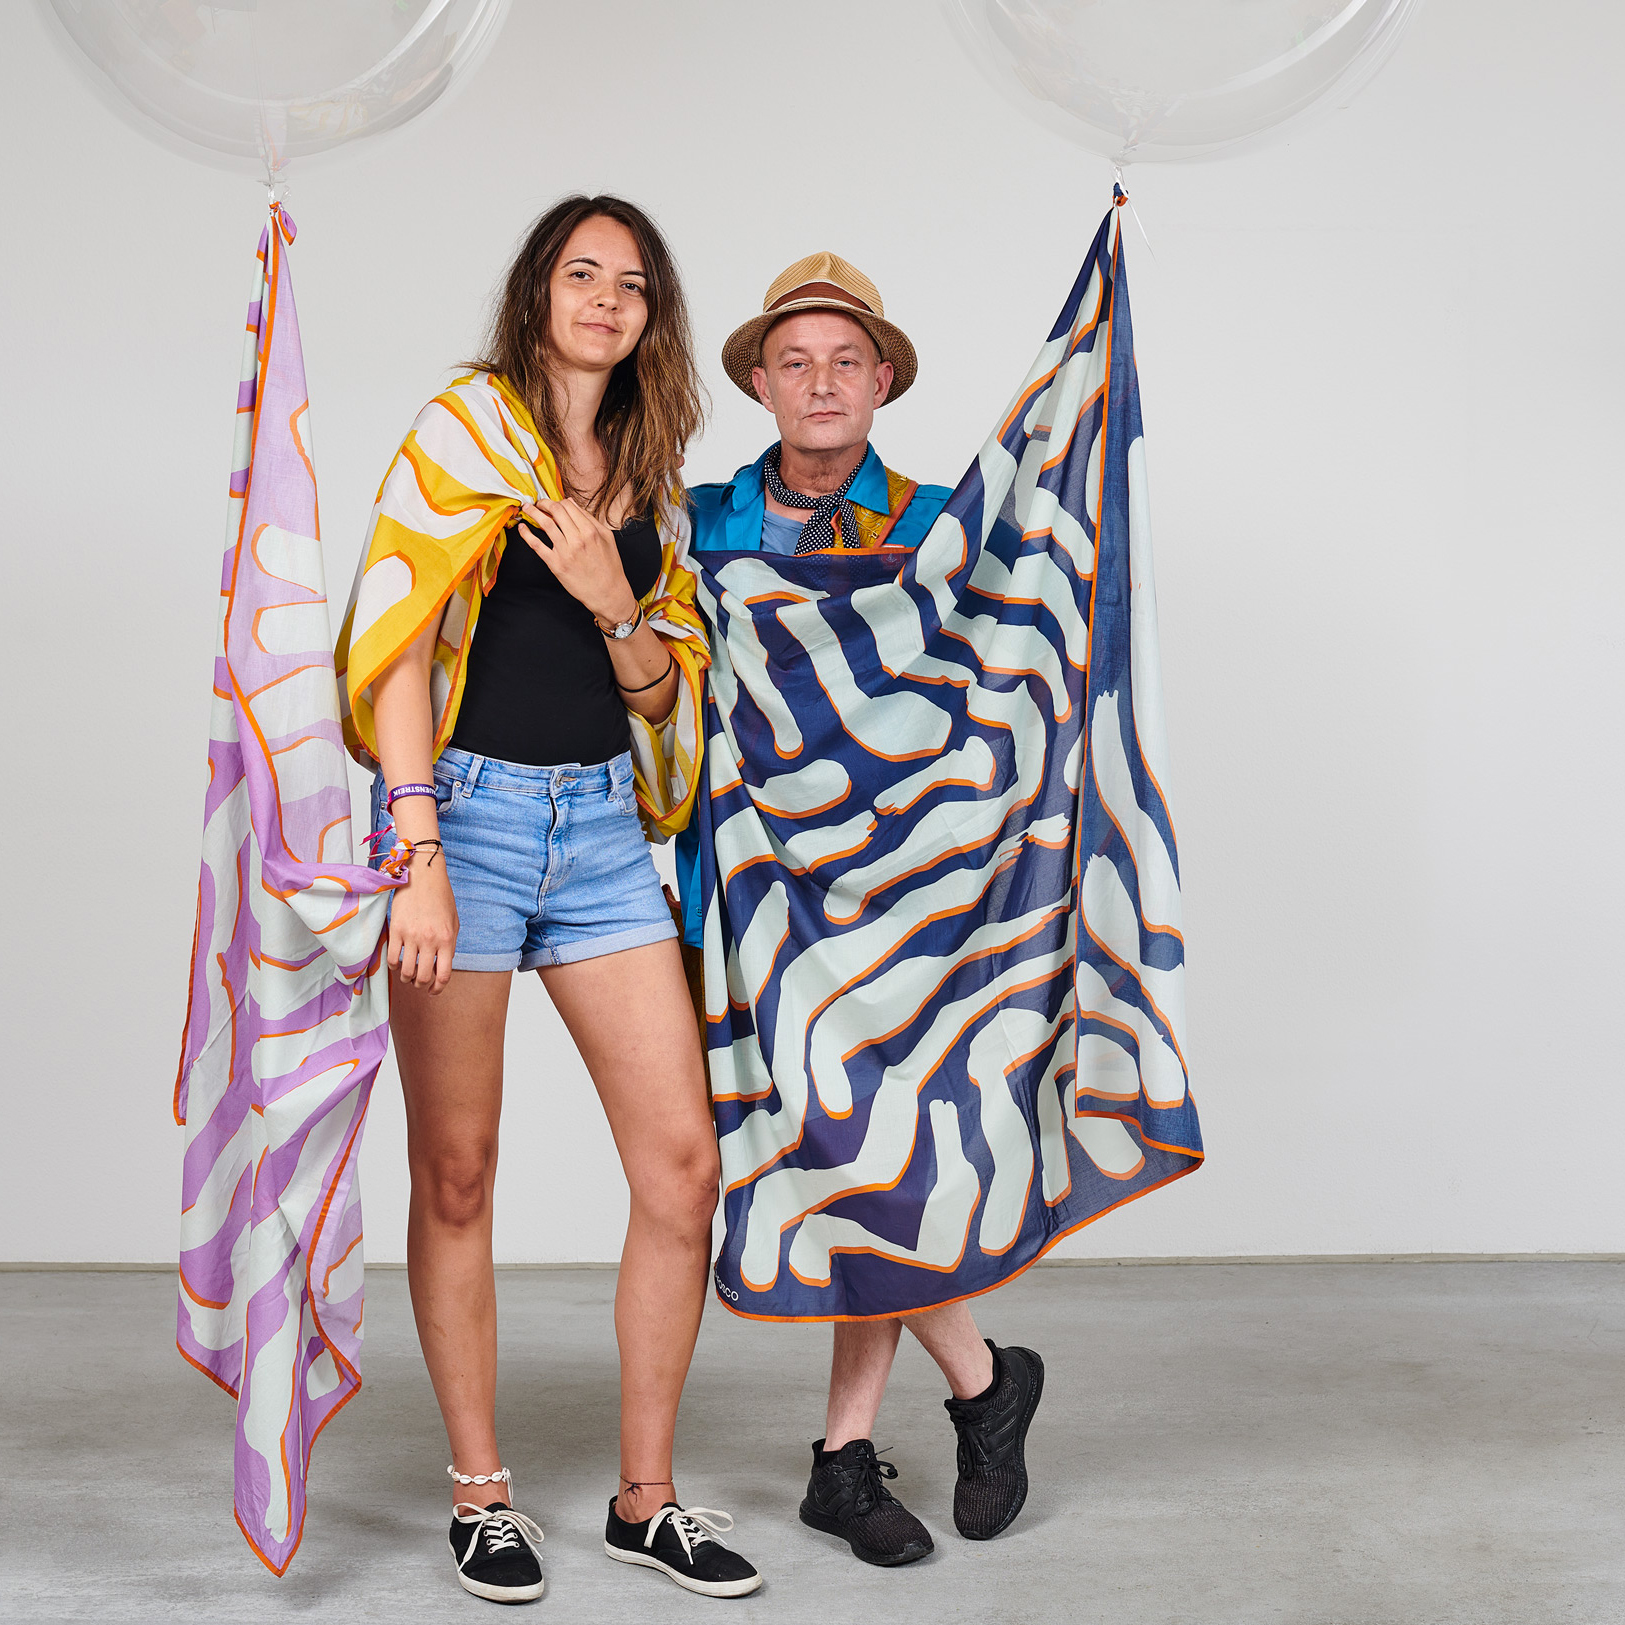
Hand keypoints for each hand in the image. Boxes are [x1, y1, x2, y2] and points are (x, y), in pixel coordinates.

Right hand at [387, 853, 457, 993]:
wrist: (423, 876)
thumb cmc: (440, 898)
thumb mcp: (453, 923)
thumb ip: (449, 946)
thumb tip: (441, 967)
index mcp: (448, 939)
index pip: (444, 975)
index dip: (437, 989)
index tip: (433, 991)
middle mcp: (430, 940)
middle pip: (423, 978)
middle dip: (421, 986)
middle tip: (419, 983)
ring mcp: (411, 936)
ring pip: (406, 972)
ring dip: (406, 979)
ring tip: (407, 974)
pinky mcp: (396, 930)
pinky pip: (392, 958)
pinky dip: (393, 966)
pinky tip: (397, 962)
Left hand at [518, 496, 637, 625]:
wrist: (607, 592)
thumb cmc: (608, 567)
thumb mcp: (606, 538)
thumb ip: (589, 519)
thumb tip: (572, 504)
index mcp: (590, 531)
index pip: (569, 506)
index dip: (558, 501)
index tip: (553, 503)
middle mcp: (577, 539)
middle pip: (555, 511)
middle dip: (544, 503)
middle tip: (538, 503)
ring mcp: (565, 552)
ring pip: (544, 524)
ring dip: (533, 512)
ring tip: (527, 509)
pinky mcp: (555, 564)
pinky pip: (536, 545)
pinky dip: (527, 534)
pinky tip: (523, 527)